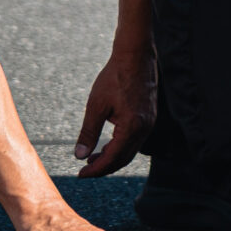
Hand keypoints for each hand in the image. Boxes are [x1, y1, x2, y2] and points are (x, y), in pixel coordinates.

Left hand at [76, 44, 154, 177]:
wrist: (135, 56)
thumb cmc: (115, 77)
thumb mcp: (96, 106)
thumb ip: (88, 133)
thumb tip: (79, 156)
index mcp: (132, 126)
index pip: (113, 158)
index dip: (96, 169)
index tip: (80, 174)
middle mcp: (145, 127)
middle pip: (124, 158)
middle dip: (104, 167)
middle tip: (84, 170)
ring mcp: (150, 122)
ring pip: (131, 150)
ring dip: (112, 157)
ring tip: (92, 158)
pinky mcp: (149, 116)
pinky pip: (136, 139)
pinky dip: (121, 147)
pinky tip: (107, 144)